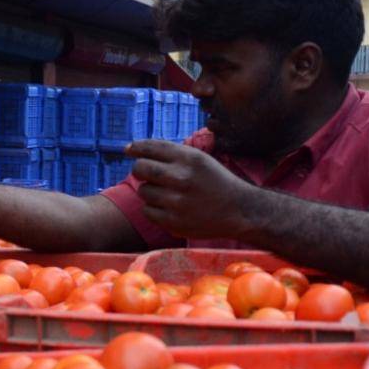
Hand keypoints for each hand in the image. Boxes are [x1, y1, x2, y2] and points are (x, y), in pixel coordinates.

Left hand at [127, 140, 255, 239]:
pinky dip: (153, 209)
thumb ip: (170, 153)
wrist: (239, 210)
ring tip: (168, 194)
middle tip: (150, 175)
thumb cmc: (215, 181)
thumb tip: (130, 148)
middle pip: (140, 168)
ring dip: (150, 191)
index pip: (150, 147)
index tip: (129, 150)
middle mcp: (181, 177)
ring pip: (143, 191)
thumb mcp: (199, 159)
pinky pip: (147, 211)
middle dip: (140, 170)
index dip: (135, 147)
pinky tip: (169, 208)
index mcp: (189, 158)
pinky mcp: (173, 221)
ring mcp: (177, 201)